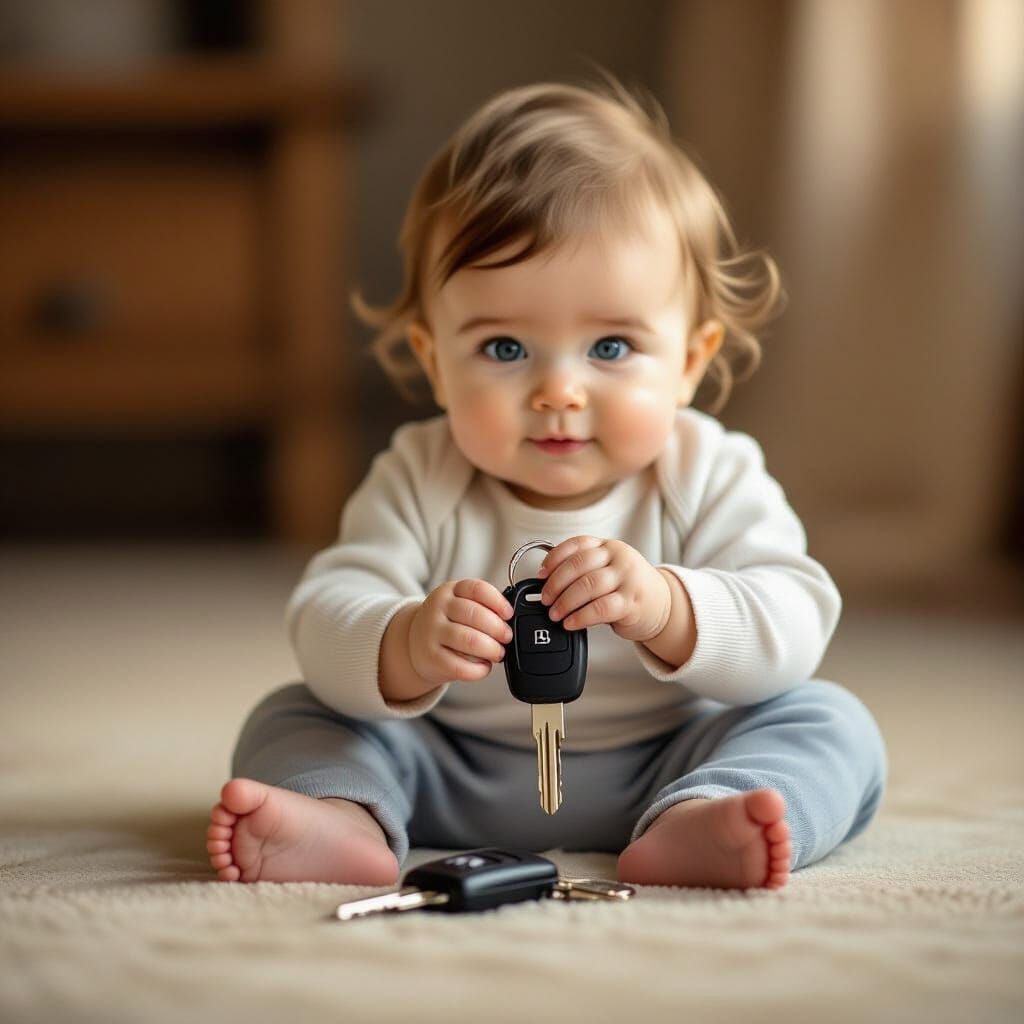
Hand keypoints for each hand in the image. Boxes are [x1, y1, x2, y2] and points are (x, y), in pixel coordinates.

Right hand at [408, 578, 513, 684]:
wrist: (414, 644)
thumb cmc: (447, 624)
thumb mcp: (459, 605)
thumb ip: (482, 607)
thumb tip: (510, 622)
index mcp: (450, 591)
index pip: (477, 589)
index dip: (498, 601)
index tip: (509, 614)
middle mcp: (438, 608)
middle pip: (475, 615)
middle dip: (498, 629)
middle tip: (507, 637)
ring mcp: (432, 633)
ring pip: (470, 640)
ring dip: (491, 649)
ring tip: (498, 653)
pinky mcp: (431, 657)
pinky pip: (460, 666)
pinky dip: (479, 670)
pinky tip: (484, 667)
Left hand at [537, 536, 671, 642]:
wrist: (663, 605)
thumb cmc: (628, 588)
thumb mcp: (609, 570)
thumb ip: (584, 572)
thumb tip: (547, 585)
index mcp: (608, 546)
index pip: (576, 545)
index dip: (554, 559)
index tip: (540, 575)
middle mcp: (619, 557)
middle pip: (579, 564)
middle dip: (555, 583)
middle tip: (545, 599)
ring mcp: (627, 578)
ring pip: (588, 586)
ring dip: (565, 602)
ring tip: (555, 614)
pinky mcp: (632, 601)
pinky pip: (600, 608)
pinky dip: (581, 617)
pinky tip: (571, 623)